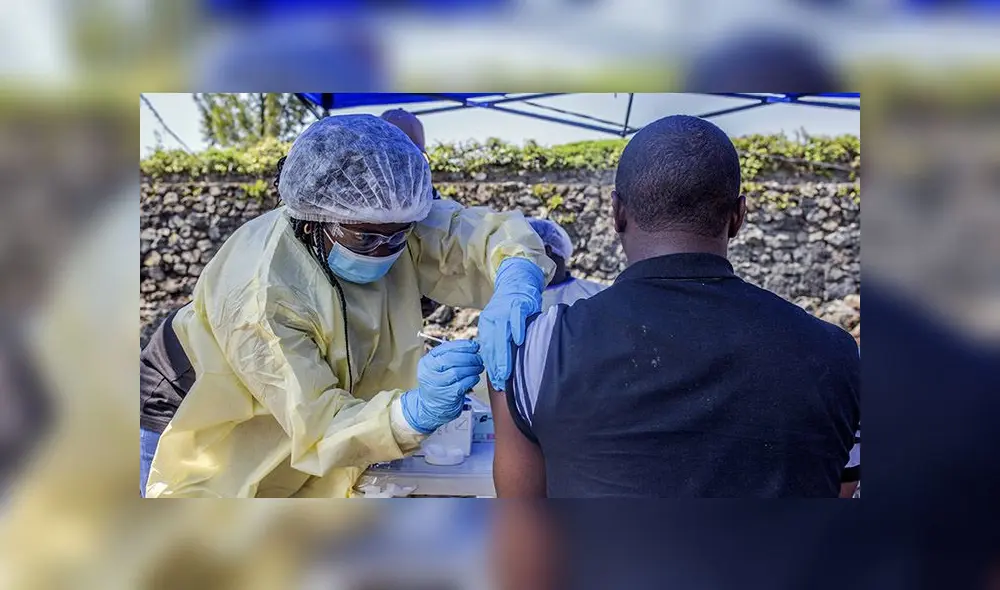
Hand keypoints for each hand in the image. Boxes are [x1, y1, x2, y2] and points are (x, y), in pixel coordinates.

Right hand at [401, 340, 483, 433]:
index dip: (463, 345)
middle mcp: (429, 373)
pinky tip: (475, 378)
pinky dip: (472, 379)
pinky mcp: (447, 396)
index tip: (474, 346)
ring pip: (457, 372)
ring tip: (478, 367)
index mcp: (427, 362)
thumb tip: (472, 347)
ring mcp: (437, 385)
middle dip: (469, 357)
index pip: (445, 348)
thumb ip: (451, 356)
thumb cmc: (439, 383)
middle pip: (451, 359)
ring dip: (472, 368)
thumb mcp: (438, 367)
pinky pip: (463, 384)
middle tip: (478, 358)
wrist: (432, 406)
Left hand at [478, 258, 543, 390]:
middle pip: (492, 345)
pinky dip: (517, 330)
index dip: (491, 366)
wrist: (517, 282)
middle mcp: (493, 318)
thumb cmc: (511, 309)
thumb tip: (501, 367)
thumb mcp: (500, 325)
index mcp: (486, 325)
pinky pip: (516, 320)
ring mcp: (505, 312)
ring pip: (502, 335)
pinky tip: (519, 342)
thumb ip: (499, 342)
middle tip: (500, 381)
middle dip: (496, 365)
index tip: (496, 382)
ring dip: (504, 354)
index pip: (486, 349)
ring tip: (506, 370)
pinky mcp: (518, 305)